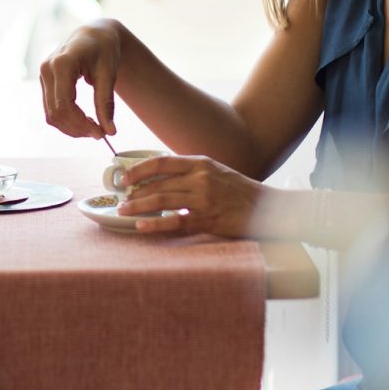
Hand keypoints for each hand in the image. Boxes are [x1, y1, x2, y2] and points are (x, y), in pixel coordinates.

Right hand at [39, 21, 123, 138]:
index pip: (64, 105)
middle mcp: (47, 69)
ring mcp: (43, 75)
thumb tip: (110, 131)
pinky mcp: (45, 81)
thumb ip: (106, 103)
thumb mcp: (109, 74)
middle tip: (100, 134)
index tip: (101, 133)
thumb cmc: (104, 49)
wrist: (94, 34)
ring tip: (94, 128)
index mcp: (62, 64)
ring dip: (71, 128)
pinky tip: (84, 121)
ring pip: (50, 114)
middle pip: (55, 113)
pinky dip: (66, 120)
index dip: (81, 124)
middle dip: (77, 128)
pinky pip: (51, 109)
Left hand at [118, 155, 272, 236]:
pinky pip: (175, 222)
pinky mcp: (208, 220)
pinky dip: (155, 225)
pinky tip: (142, 227)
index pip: (161, 162)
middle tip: (121, 201)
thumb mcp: (215, 171)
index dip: (139, 169)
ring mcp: (204, 200)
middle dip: (135, 193)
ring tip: (124, 212)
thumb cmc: (239, 190)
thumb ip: (190, 172)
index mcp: (200, 163)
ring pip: (162, 202)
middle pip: (158, 184)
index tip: (124, 177)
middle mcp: (200, 179)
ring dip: (139, 207)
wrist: (267, 207)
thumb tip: (159, 176)